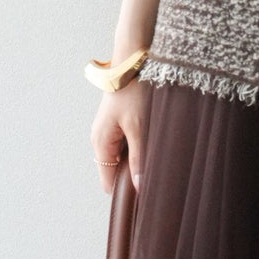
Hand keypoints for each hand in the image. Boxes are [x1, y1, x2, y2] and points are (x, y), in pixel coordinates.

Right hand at [90, 77, 150, 193]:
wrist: (132, 63)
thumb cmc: (133, 92)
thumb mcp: (139, 128)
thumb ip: (138, 158)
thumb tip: (138, 186)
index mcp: (101, 143)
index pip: (107, 181)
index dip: (124, 191)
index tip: (145, 196)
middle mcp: (101, 139)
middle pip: (115, 170)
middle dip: (134, 174)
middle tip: (157, 173)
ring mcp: (109, 130)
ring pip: (123, 156)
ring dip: (138, 158)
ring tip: (158, 154)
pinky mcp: (119, 122)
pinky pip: (127, 143)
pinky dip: (139, 146)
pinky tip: (153, 140)